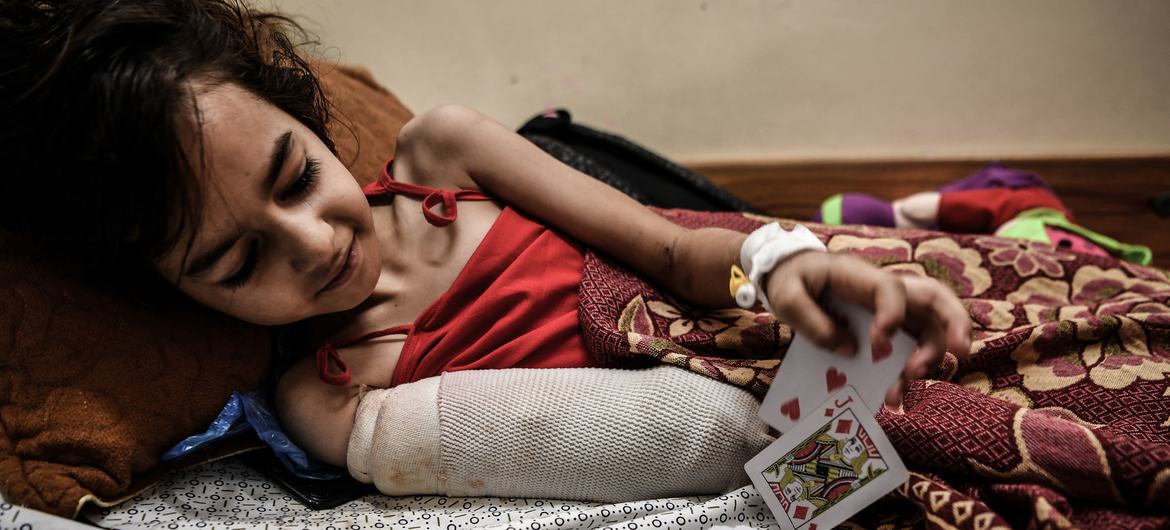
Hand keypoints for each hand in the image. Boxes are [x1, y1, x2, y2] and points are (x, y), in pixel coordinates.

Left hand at [764, 251, 971, 406]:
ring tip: (903, 388)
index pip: (892, 288)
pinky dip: (906, 374)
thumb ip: (812, 321)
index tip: (879, 342)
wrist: (790, 273)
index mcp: (861, 276)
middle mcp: (887, 291)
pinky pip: (910, 349)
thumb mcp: (787, 296)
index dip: (893, 314)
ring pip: (929, 330)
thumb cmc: (791, 279)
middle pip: (936, 298)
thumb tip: (850, 350)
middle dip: (954, 324)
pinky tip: (892, 396)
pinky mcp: (890, 329)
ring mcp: (892, 310)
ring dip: (928, 360)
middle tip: (959, 353)